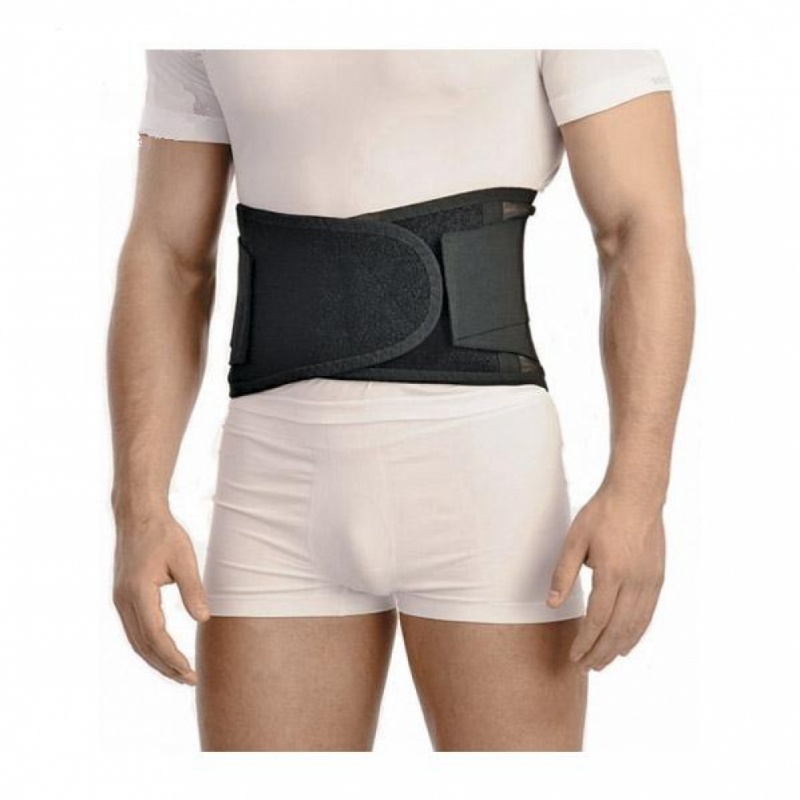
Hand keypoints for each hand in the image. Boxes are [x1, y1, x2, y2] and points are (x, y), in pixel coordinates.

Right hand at [112, 509, 209, 684]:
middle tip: (189, 680)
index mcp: (138, 592)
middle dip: (165, 666)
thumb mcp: (185, 559)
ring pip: (136, 641)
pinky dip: (148, 646)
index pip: (156, 636)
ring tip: (178, 673)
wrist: (138, 514)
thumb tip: (203, 619)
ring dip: (156, 660)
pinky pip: (133, 630)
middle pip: (143, 645)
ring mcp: (119, 599)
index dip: (173, 658)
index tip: (191, 672)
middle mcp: (123, 600)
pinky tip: (163, 652)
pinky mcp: (122, 596)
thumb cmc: (164, 533)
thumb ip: (193, 590)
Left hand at [546, 487, 664, 672]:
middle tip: (586, 668)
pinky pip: (648, 615)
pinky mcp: (658, 579)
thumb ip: (563, 573)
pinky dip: (636, 634)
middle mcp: (635, 582)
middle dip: (600, 653)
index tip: (573, 657)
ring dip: (618, 648)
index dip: (585, 642)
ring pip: (635, 626)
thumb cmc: (602, 513)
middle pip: (617, 629)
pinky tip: (626, 645)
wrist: (637, 495)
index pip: (597, 619)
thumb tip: (553, 603)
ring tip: (603, 663)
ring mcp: (650, 582)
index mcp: (612, 572)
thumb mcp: (574, 539)